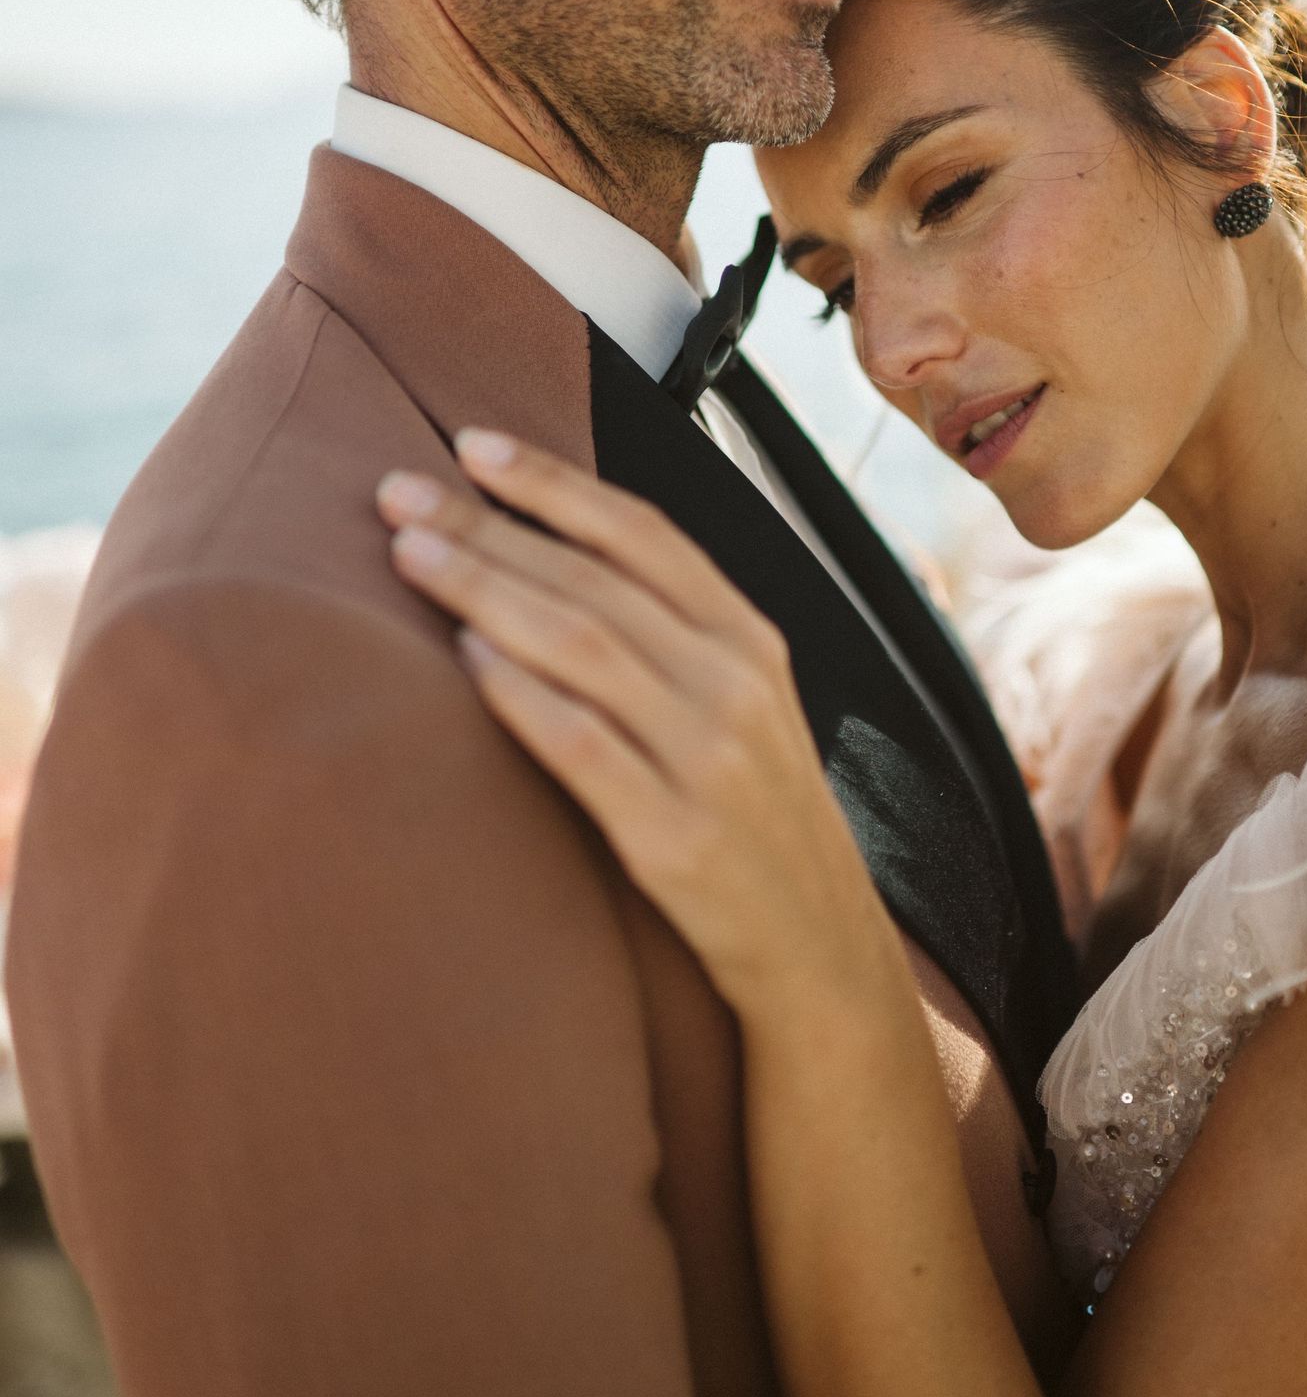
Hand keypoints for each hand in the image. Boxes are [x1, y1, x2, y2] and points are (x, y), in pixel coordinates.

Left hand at [375, 431, 901, 1016]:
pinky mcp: (673, 836)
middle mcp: (734, 683)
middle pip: (594, 578)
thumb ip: (671, 636)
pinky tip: (463, 661)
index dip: (553, 482)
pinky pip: (582, 745)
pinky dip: (519, 695)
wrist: (819, 951)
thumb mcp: (742, 707)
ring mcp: (708, 758)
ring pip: (582, 644)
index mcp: (749, 639)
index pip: (642, 531)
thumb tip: (550, 561)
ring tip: (409, 557)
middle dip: (488, 527)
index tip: (472, 446)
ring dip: (485, 590)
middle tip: (398, 493)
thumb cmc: (755, 821)